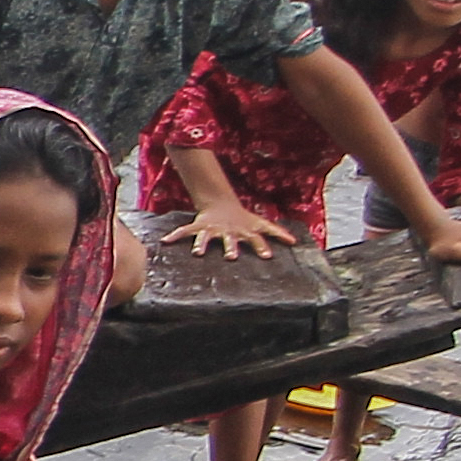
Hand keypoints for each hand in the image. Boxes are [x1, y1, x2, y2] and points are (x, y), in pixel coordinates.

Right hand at [171, 197, 294, 256]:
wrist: (222, 204)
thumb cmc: (244, 219)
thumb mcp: (261, 223)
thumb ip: (277, 232)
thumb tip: (294, 241)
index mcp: (244, 231)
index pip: (255, 239)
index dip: (261, 246)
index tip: (267, 256)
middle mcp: (228, 231)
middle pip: (230, 240)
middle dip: (230, 247)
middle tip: (231, 256)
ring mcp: (213, 229)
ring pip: (206, 237)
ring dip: (202, 244)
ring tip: (198, 252)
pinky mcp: (200, 226)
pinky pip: (185, 231)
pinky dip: (175, 235)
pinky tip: (166, 240)